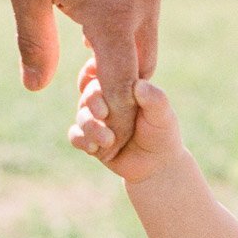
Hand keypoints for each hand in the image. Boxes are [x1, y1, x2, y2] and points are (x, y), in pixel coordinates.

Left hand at [5, 0, 167, 157]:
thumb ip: (35, 42)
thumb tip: (36, 86)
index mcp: (112, 19)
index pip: (122, 86)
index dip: (118, 116)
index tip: (112, 132)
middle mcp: (144, 3)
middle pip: (142, 62)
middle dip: (122, 80)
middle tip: (89, 79)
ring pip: (147, 26)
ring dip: (123, 38)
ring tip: (87, 26)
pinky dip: (129, 3)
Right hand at [69, 63, 182, 183]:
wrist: (157, 165)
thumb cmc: (162, 133)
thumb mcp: (162, 115)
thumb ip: (155, 99)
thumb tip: (139, 83)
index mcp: (122, 88)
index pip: (102, 72)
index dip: (94, 71)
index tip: (98, 77)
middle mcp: (106, 102)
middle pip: (88, 93)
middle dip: (92, 101)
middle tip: (104, 114)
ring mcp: (96, 120)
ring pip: (82, 116)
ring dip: (91, 127)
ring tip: (109, 140)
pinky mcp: (90, 140)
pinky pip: (75, 136)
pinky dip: (82, 140)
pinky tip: (94, 148)